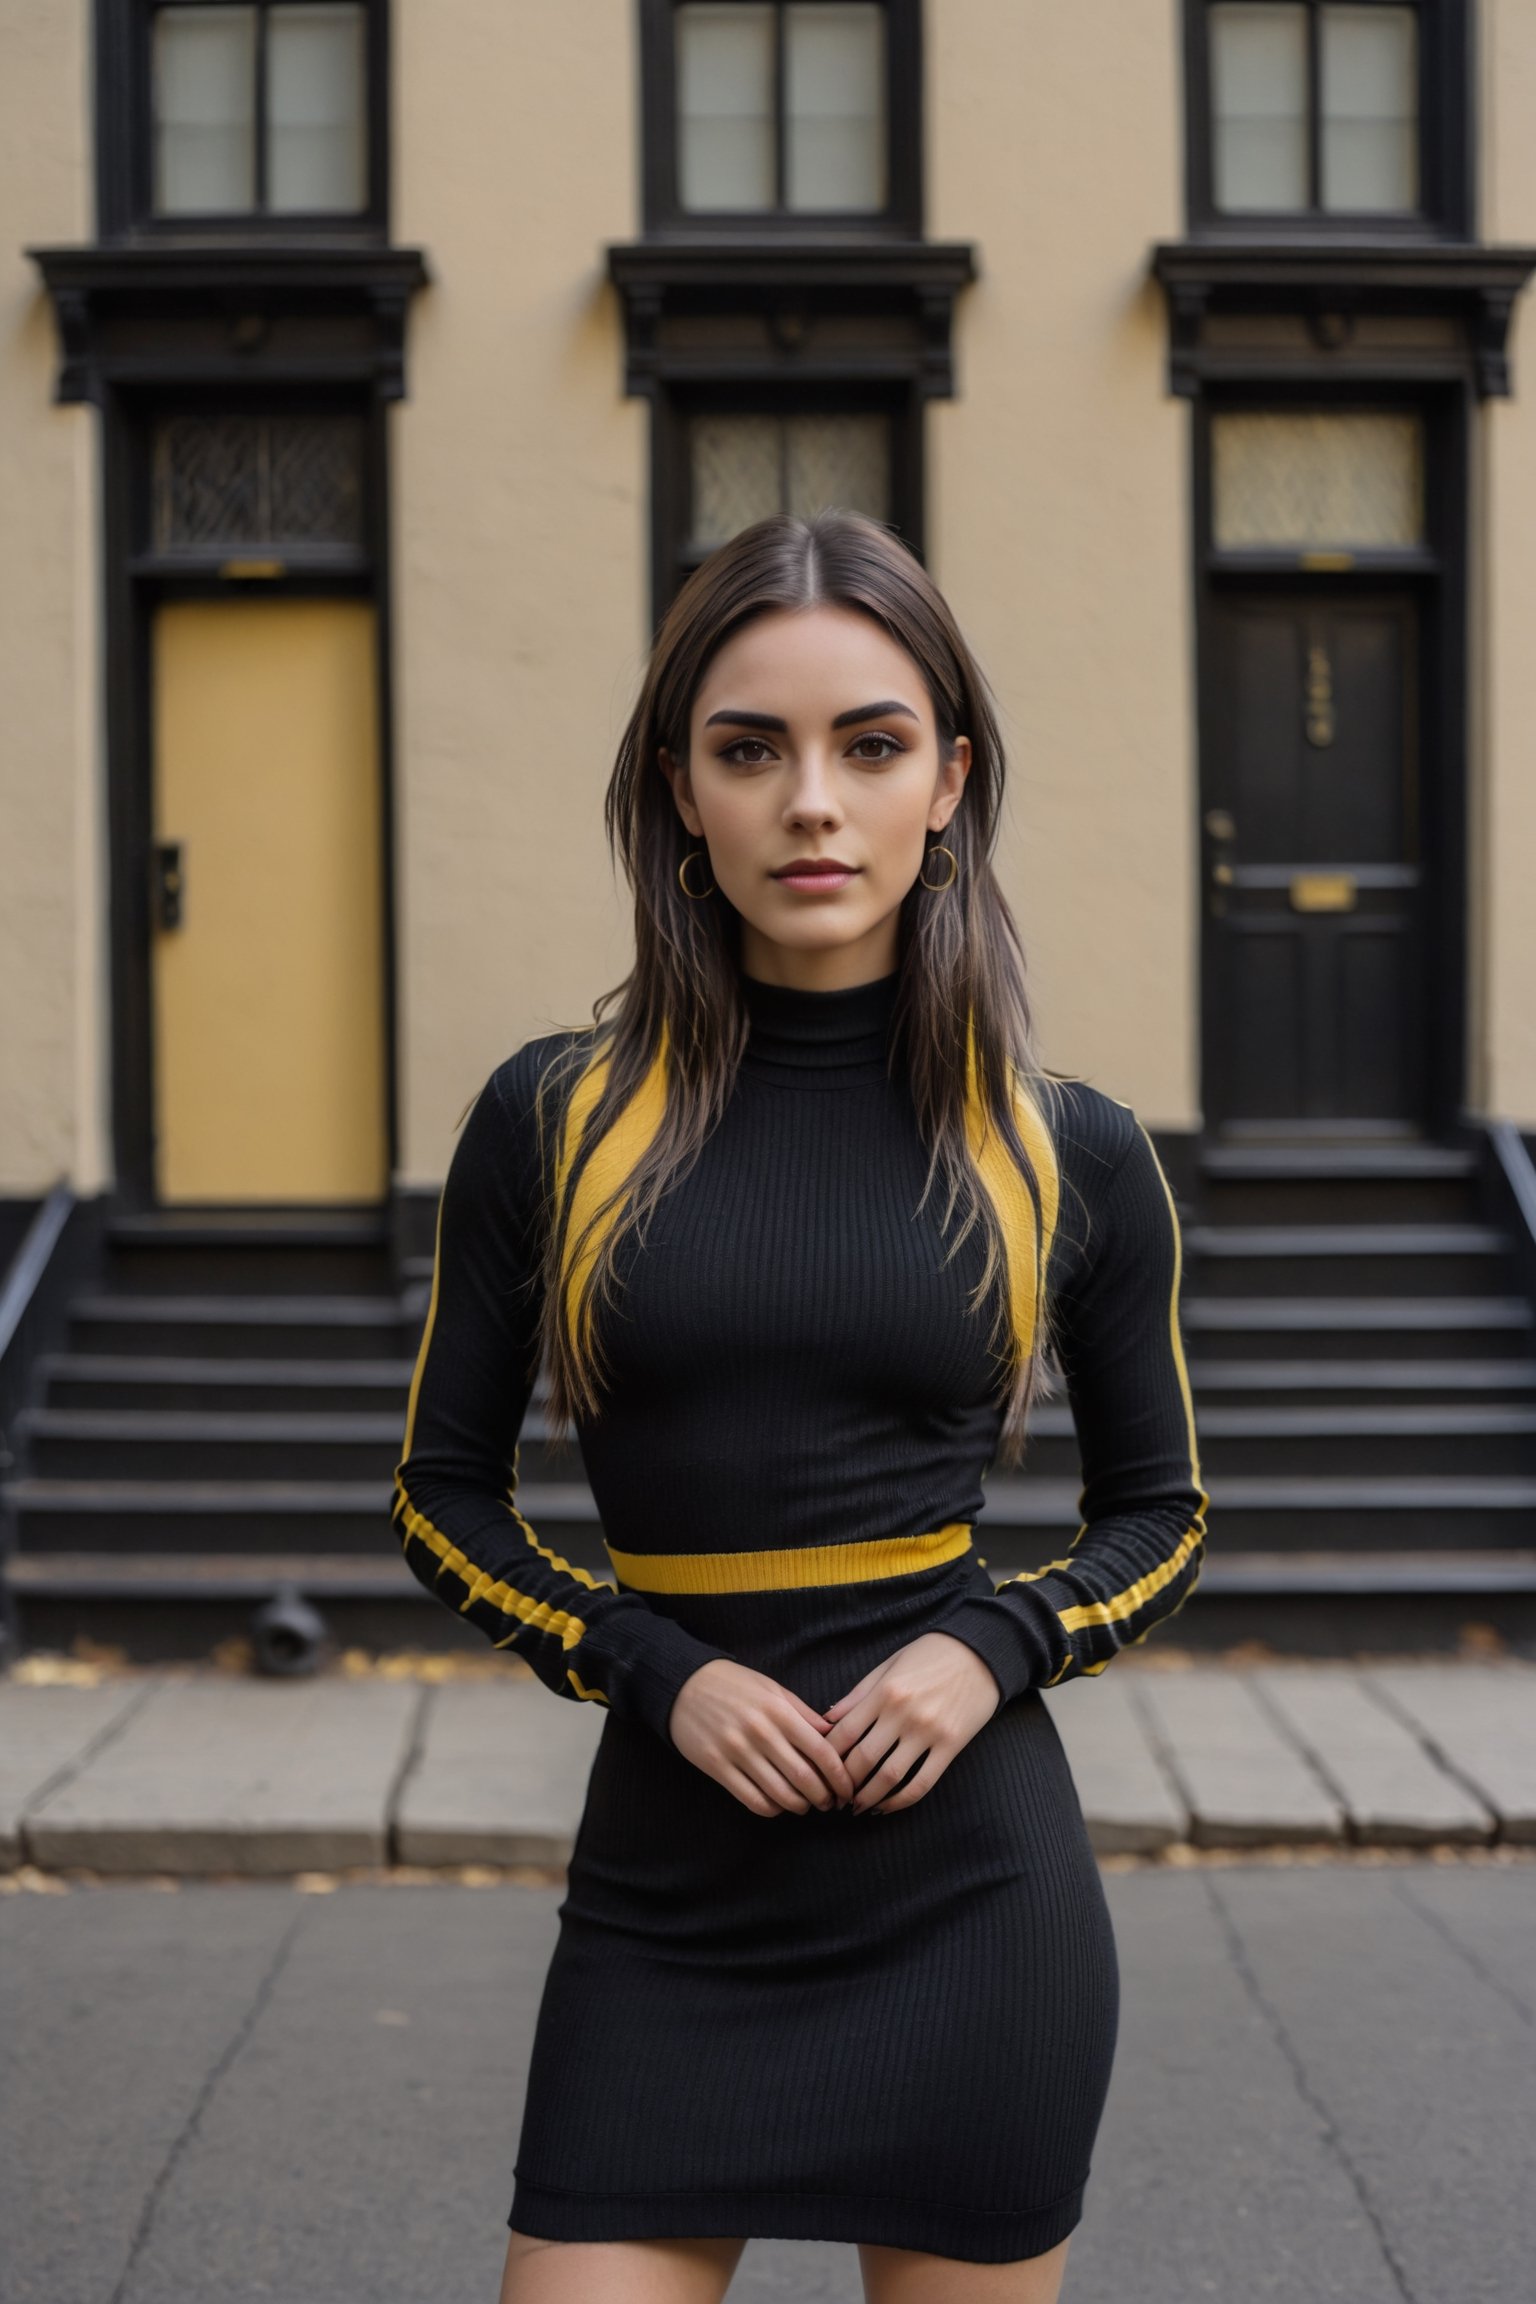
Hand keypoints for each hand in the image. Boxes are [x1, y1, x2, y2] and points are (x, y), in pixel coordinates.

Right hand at [668, 1658, 856, 1817]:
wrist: (684, 1684)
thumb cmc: (734, 1685)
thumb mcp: (772, 1689)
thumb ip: (803, 1713)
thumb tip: (834, 1735)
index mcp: (779, 1711)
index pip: (821, 1752)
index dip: (840, 1776)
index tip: (848, 1789)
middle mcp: (760, 1732)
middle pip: (804, 1778)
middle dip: (824, 1797)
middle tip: (831, 1803)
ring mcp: (737, 1751)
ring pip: (779, 1794)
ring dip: (799, 1806)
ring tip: (806, 1805)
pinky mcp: (717, 1767)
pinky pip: (752, 1799)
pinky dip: (772, 1809)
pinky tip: (778, 1805)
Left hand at [823, 1632, 1000, 1813]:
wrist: (981, 1652)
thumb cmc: (930, 1654)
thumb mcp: (889, 1664)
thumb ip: (858, 1694)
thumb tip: (827, 1719)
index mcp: (884, 1691)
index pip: (844, 1733)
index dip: (827, 1758)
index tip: (820, 1770)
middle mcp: (903, 1713)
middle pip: (863, 1759)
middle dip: (844, 1783)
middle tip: (834, 1796)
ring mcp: (929, 1731)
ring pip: (890, 1777)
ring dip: (868, 1798)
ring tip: (856, 1807)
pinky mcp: (951, 1745)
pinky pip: (923, 1782)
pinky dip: (901, 1801)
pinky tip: (888, 1806)